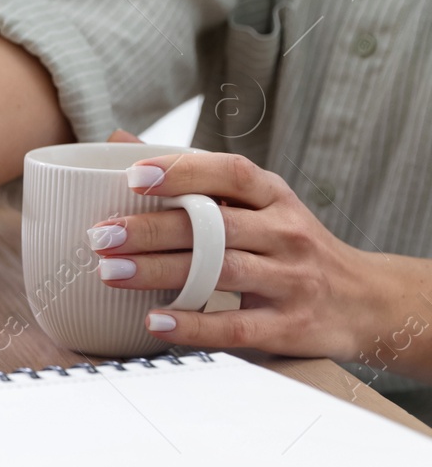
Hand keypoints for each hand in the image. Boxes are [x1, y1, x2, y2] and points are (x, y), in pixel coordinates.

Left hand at [90, 152, 389, 359]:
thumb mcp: (258, 205)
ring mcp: (291, 280)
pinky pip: (236, 325)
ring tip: (110, 272)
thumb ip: (195, 178)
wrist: (365, 302)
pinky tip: (155, 321)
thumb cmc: (289, 247)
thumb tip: (120, 141)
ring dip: (160, 272)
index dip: (183, 171)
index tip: (133, 175)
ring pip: (221, 272)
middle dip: (152, 229)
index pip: (230, 173)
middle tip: (101, 235)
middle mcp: (286, 233)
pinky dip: (193, 325)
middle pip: (214, 226)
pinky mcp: (289, 325)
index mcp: (274, 197)